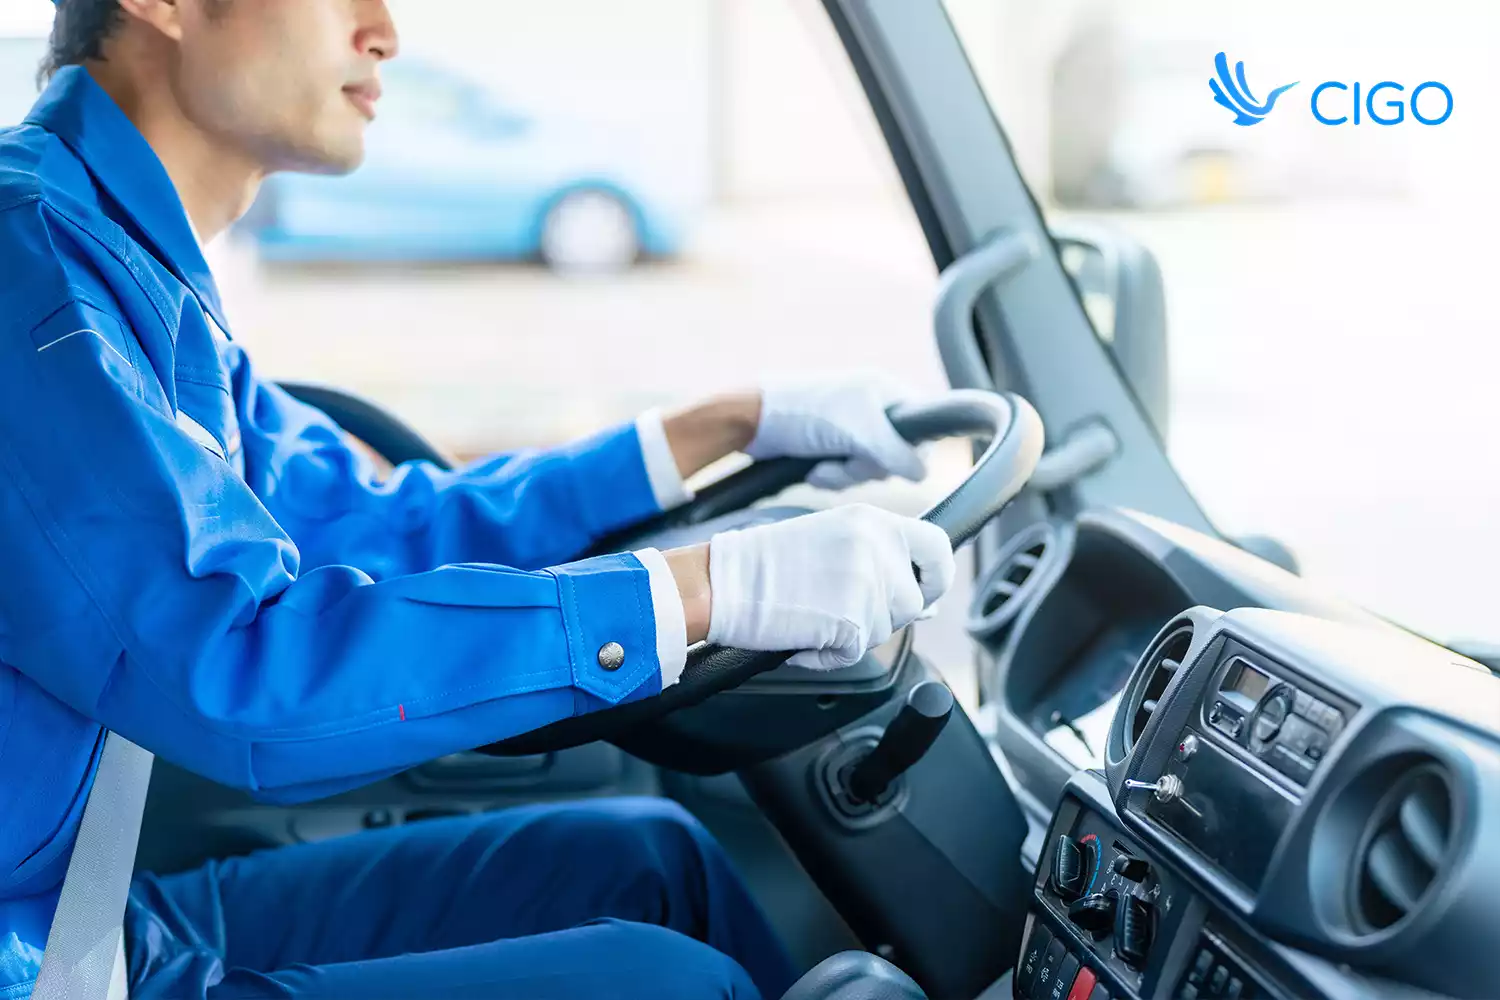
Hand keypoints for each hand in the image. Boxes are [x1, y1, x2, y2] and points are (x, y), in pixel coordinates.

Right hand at [705, 504, 955, 669]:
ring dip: (852, 635)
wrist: (724, 582)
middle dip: (882, 614)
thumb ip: (881, 563)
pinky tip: (803, 634)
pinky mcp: (853, 621)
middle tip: (836, 606)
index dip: (936, 576)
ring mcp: (868, 584)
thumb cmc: (765, 564)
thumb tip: (926, 602)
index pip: (938, 546)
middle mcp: (877, 547)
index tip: (925, 591)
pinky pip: (856, 654)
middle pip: (912, 601)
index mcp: (874, 521)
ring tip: (812, 614)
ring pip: (885, 629)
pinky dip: (829, 655)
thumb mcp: (833, 543)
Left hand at [745, 375, 926, 489]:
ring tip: (821, 466)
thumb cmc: (807, 414)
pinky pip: (846, 475)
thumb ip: (897, 453)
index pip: (920, 428)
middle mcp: (871, 411)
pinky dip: (830, 477)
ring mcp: (850, 431)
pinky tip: (812, 469)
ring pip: (868, 471)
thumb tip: (922, 473)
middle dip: (865, 468)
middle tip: (847, 460)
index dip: (909, 452)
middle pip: (894, 457)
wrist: (753, 422)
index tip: (888, 460)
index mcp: (884, 393)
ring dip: (844, 475)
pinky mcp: (829, 449)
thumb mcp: (860, 432)